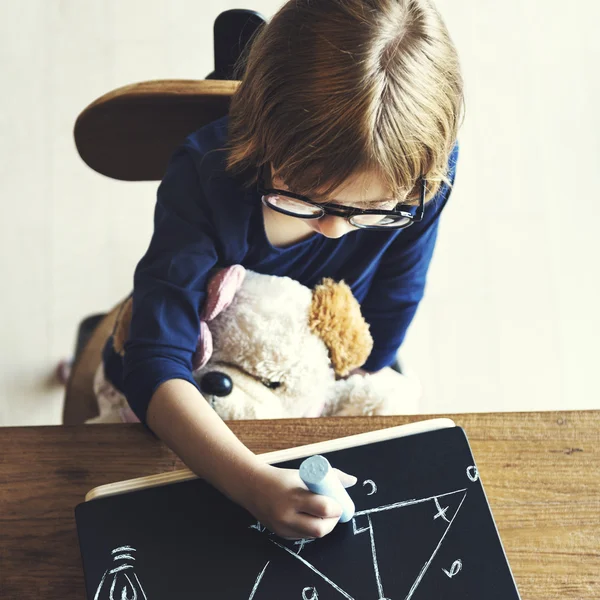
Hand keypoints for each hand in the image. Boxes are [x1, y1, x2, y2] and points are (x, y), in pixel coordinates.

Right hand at [242, 464, 356, 538]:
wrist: (252, 486)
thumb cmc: (281, 478)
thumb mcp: (304, 474)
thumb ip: (330, 477)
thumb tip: (353, 481)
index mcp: (294, 496)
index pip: (324, 509)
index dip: (336, 508)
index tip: (339, 503)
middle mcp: (287, 515)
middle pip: (320, 529)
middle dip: (332, 522)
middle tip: (334, 512)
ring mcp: (283, 527)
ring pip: (313, 536)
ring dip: (323, 527)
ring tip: (323, 515)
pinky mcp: (281, 535)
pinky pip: (303, 537)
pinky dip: (311, 529)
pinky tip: (310, 518)